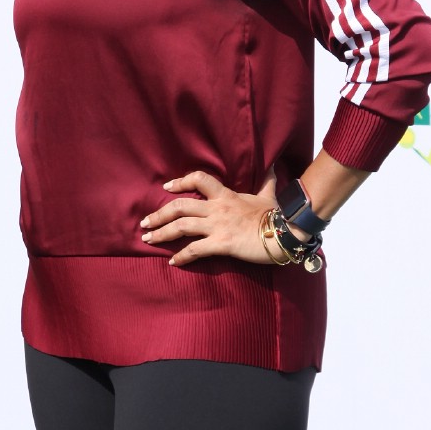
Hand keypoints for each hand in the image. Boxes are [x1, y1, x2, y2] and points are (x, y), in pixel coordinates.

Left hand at [140, 169, 280, 266]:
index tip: (166, 188)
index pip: (198, 180)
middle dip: (159, 215)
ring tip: (148, 239)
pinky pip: (195, 250)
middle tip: (145, 222)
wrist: (285, 232)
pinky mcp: (221, 244)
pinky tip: (173, 262)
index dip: (180, 182)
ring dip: (161, 233)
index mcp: (226, 195)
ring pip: (181, 226)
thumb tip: (273, 166)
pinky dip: (182, 257)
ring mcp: (218, 226)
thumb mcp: (269, 194)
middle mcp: (217, 209)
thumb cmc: (277, 215)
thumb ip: (267, 181)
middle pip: (179, 206)